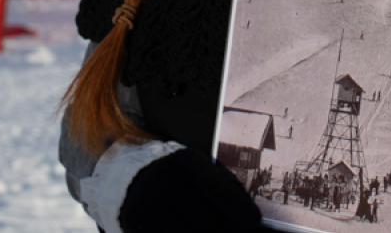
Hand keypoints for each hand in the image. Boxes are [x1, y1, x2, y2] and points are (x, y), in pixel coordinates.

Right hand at [120, 148, 260, 232]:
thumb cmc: (183, 181)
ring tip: (211, 228)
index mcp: (187, 164)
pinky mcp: (139, 226)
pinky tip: (189, 229)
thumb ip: (223, 191)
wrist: (137, 182)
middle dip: (227, 231)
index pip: (222, 194)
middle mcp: (166, 184)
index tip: (253, 222)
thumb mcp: (201, 173)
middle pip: (209, 223)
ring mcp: (150, 208)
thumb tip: (251, 221)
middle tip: (235, 229)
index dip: (242, 212)